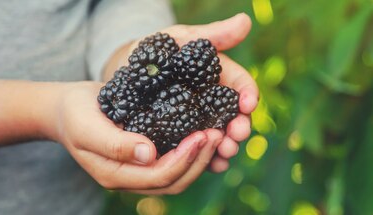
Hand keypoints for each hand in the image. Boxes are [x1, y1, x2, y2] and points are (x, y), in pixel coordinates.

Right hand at [50, 82, 224, 193]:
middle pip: (175, 180)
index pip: (159, 177)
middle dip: (199, 160)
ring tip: (216, 132)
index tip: (202, 134)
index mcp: (116, 175)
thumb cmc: (73, 113)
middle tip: (217, 133)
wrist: (66, 108)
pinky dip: (193, 150)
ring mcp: (140, 168)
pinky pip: (175, 160)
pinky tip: (204, 130)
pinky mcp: (147, 155)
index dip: (184, 159)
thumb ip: (114, 143)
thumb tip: (149, 154)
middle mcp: (131, 177)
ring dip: (200, 157)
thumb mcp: (86, 125)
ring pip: (178, 174)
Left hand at [103, 13, 257, 171]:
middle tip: (237, 135)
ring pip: (220, 136)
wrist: (123, 71)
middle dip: (240, 127)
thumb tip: (245, 21)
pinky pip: (200, 151)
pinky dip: (209, 160)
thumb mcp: (179, 39)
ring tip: (225, 152)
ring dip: (226, 146)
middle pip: (235, 116)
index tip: (249, 103)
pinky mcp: (182, 137)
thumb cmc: (154, 50)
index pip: (241, 86)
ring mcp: (199, 121)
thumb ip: (211, 35)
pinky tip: (212, 166)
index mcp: (218, 77)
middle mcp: (213, 102)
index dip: (249, 94)